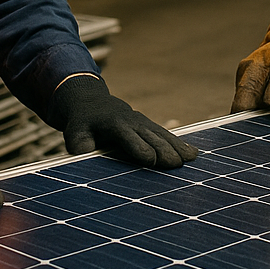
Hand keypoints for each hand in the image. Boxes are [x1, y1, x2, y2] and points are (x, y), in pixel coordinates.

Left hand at [50, 75, 197, 167]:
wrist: (93, 103)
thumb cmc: (83, 124)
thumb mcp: (75, 133)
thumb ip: (81, 146)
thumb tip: (83, 159)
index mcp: (115, 124)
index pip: (129, 137)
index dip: (140, 148)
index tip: (151, 161)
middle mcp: (134, 122)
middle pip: (152, 137)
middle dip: (164, 150)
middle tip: (176, 165)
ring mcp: (145, 123)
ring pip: (163, 135)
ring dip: (177, 147)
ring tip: (191, 159)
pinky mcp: (152, 127)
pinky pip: (168, 135)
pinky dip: (180, 144)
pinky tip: (194, 154)